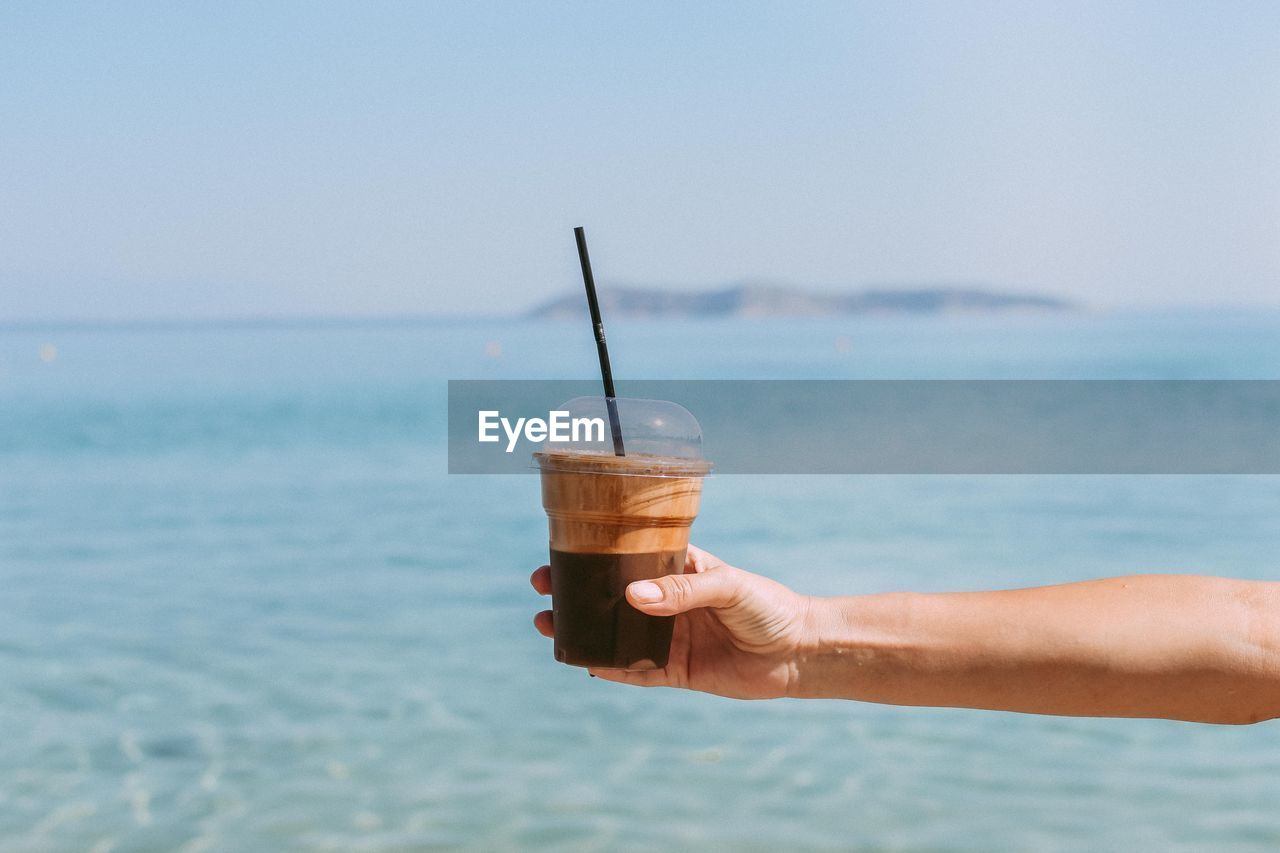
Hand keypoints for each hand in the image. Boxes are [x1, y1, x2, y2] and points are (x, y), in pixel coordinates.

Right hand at [531, 545, 815, 698]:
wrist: (800, 652)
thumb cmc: (769, 606)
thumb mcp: (728, 587)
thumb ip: (683, 591)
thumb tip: (633, 598)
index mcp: (677, 570)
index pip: (625, 560)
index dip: (591, 558)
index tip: (558, 557)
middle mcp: (667, 603)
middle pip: (609, 598)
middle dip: (573, 595)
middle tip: (543, 594)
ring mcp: (668, 638)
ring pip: (614, 634)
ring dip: (583, 631)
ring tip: (549, 628)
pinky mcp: (676, 672)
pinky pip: (635, 671)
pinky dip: (610, 668)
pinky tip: (585, 664)